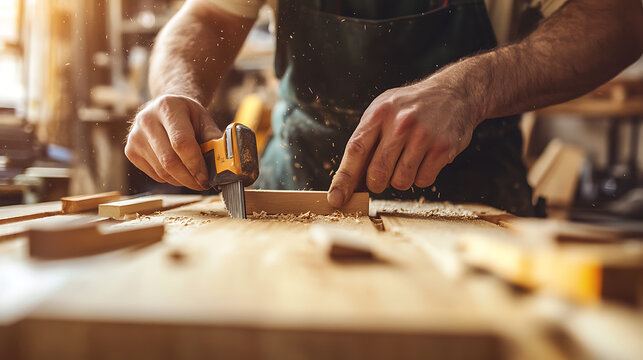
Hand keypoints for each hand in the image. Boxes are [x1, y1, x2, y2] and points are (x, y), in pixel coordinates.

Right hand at [125, 94, 221, 189]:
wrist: (166, 108)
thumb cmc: (188, 116)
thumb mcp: (204, 120)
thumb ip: (214, 139)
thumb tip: (224, 162)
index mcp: (167, 107)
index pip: (181, 142)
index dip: (195, 164)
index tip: (206, 178)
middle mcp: (146, 120)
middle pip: (169, 161)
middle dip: (190, 178)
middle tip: (203, 185)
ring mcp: (135, 137)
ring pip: (162, 172)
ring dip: (182, 181)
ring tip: (194, 178)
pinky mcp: (131, 151)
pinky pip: (155, 175)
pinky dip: (171, 179)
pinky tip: (179, 170)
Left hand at [327, 77, 480, 206]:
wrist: (454, 93)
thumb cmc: (410, 107)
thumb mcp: (383, 112)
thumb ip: (366, 141)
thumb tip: (349, 183)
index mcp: (379, 113)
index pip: (355, 151)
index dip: (343, 180)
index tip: (335, 200)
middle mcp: (400, 123)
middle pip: (377, 173)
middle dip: (376, 183)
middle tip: (383, 174)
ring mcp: (423, 136)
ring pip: (400, 182)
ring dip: (401, 179)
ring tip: (409, 159)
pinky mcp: (442, 148)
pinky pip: (423, 181)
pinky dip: (421, 176)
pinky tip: (425, 158)